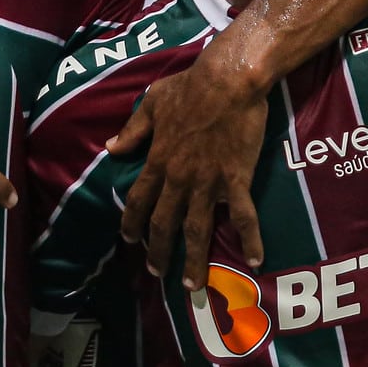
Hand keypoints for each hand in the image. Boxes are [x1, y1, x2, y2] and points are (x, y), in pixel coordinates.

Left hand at [109, 45, 266, 291]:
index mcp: (158, 160)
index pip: (138, 199)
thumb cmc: (190, 87)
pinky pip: (244, 216)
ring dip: (194, 259)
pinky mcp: (237, 179)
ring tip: (193, 285)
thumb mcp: (152, 104)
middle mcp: (179, 178)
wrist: (228, 81)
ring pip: (197, 229)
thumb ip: (133, 130)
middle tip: (157, 272)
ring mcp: (208, 182)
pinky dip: (250, 239)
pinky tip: (256, 260)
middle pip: (164, 223)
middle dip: (158, 251)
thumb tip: (111, 148)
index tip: (128, 240)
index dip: (131, 223)